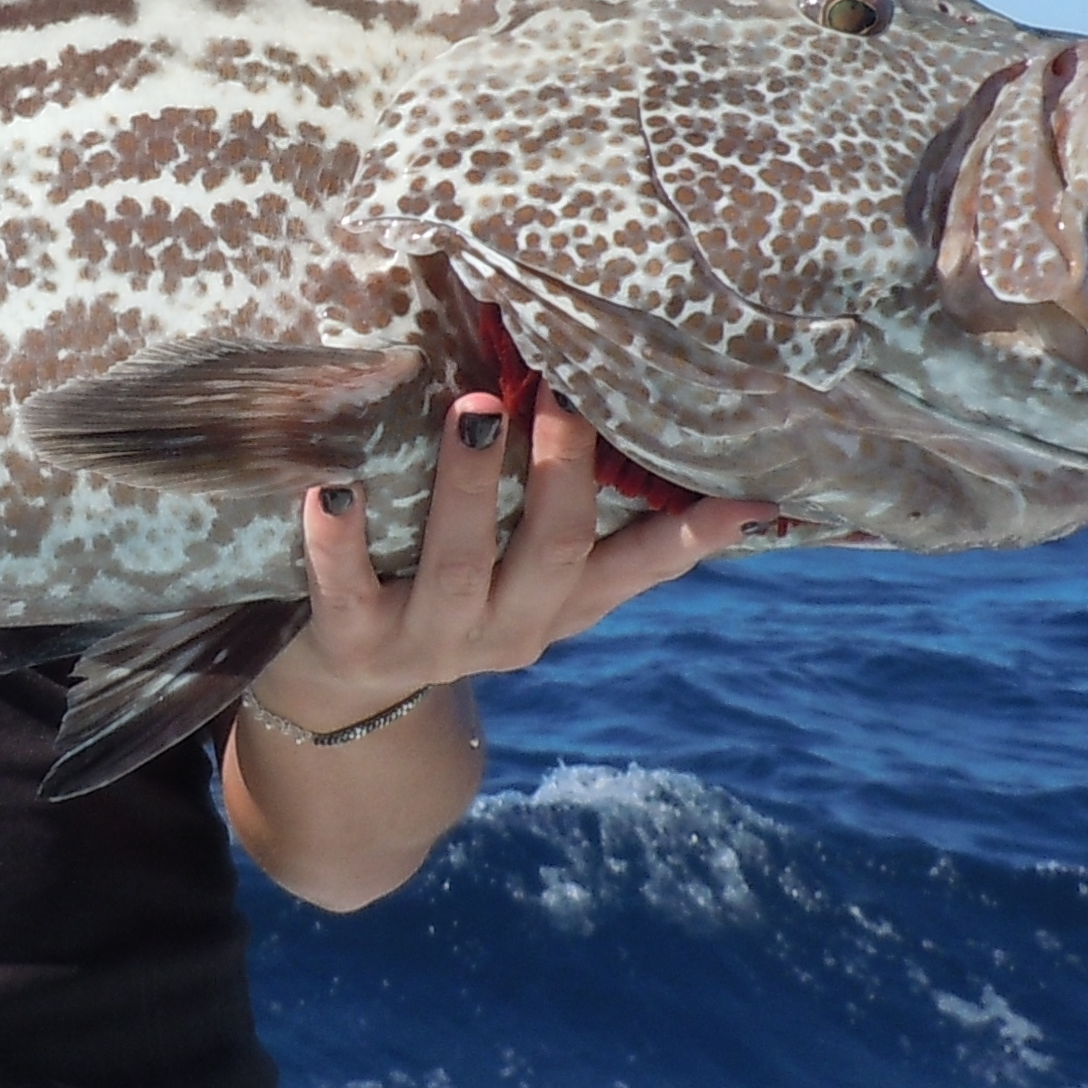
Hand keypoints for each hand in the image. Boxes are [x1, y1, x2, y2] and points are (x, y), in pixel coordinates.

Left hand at [261, 390, 779, 729]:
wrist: (344, 699)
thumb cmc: (446, 594)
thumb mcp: (524, 574)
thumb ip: (578, 514)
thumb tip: (646, 415)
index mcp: (558, 605)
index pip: (639, 568)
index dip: (693, 536)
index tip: (753, 498)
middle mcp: (508, 627)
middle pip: (552, 551)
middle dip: (563, 471)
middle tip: (564, 388)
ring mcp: (432, 642)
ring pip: (459, 563)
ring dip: (468, 486)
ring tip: (474, 411)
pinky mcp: (354, 645)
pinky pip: (348, 589)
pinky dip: (341, 540)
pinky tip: (334, 487)